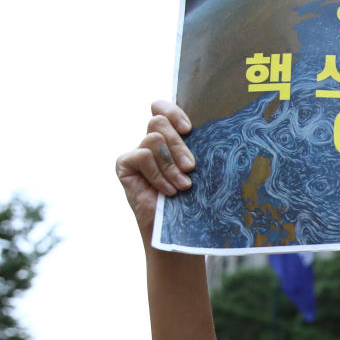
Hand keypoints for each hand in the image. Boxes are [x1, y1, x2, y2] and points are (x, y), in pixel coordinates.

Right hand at [115, 101, 195, 239]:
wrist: (179, 231)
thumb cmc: (194, 201)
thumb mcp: (200, 170)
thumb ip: (198, 148)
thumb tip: (215, 130)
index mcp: (170, 138)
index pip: (162, 108)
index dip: (173, 112)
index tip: (189, 129)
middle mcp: (151, 143)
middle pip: (159, 122)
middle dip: (178, 145)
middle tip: (191, 167)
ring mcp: (137, 153)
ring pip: (154, 138)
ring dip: (171, 165)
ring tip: (182, 186)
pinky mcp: (125, 165)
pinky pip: (142, 155)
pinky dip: (158, 174)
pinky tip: (166, 191)